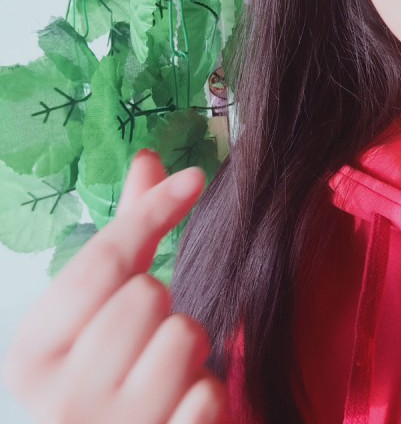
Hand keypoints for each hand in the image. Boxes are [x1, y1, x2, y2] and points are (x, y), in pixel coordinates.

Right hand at [1, 150, 230, 423]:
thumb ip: (124, 237)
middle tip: (145, 339)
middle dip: (161, 306)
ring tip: (162, 376)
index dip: (152, 211)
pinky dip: (205, 394)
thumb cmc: (105, 377)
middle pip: (147, 294)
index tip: (192, 177)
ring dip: (188, 351)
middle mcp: (61, 398)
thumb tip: (148, 160)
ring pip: (184, 335)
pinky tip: (176, 412)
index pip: (101, 261)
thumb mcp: (95, 313)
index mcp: (32, 354)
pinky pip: (210, 393)